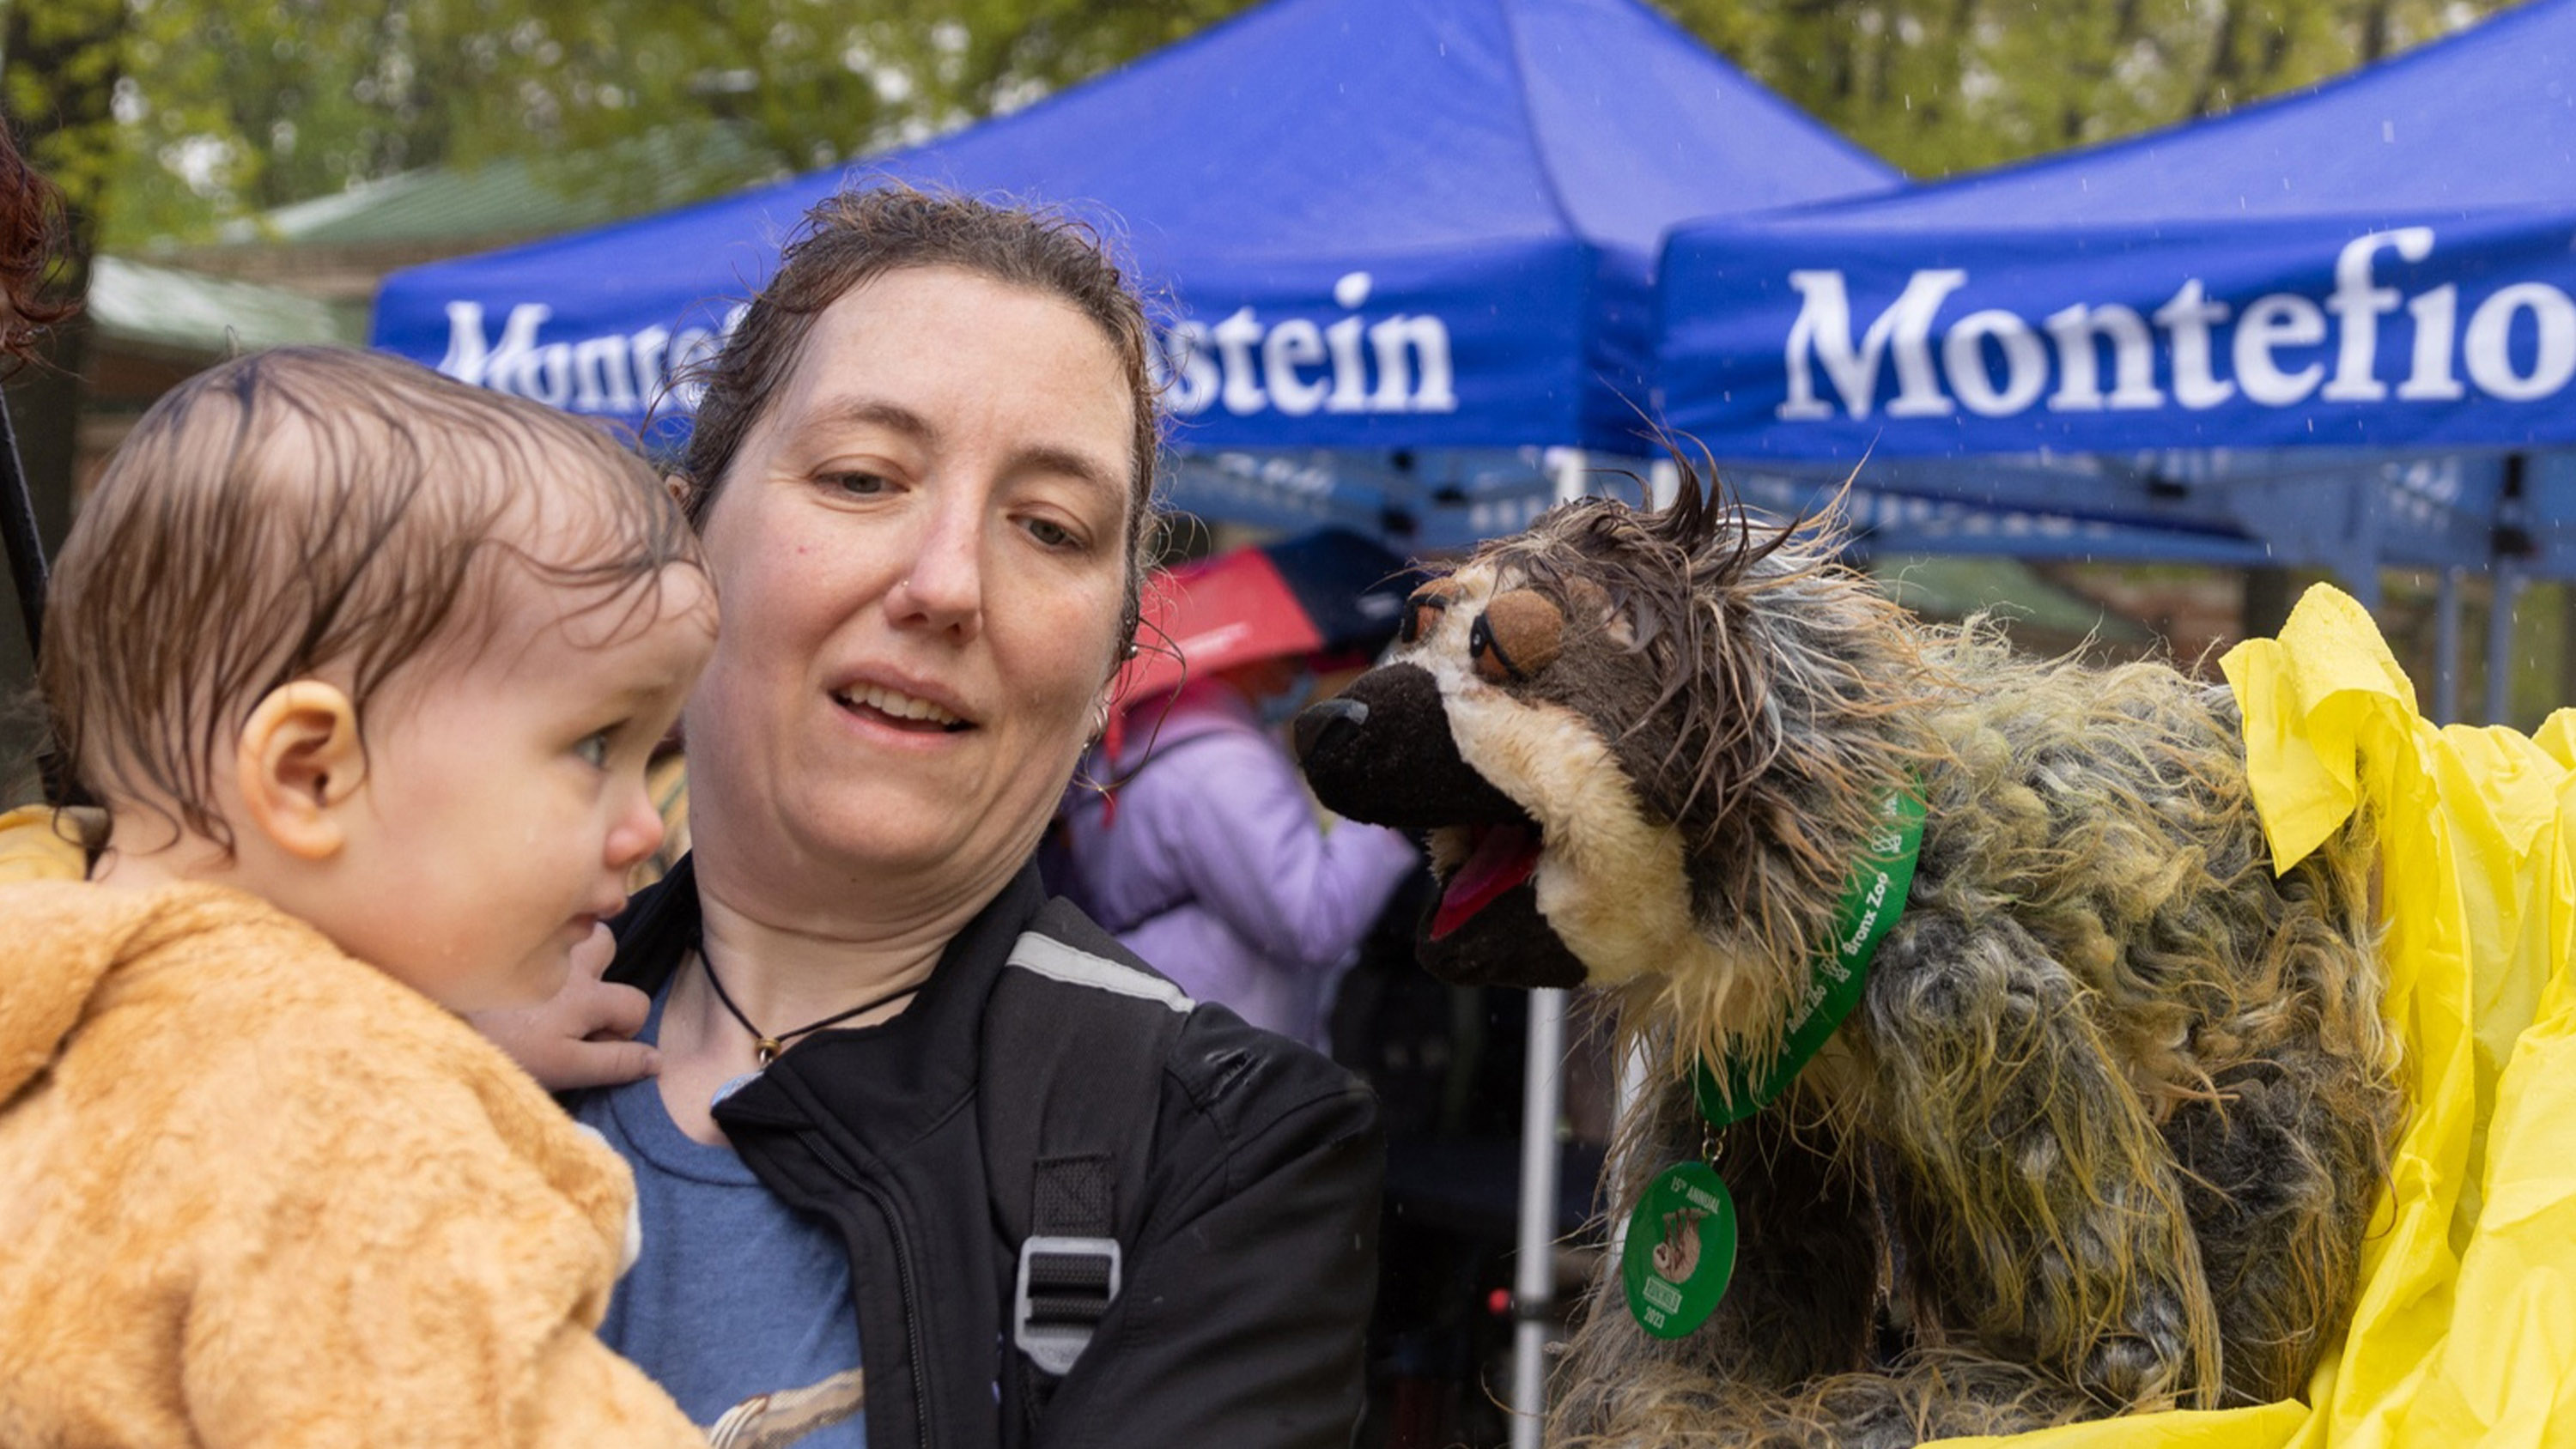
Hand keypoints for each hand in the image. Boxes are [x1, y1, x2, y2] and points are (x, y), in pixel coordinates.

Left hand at [469, 924, 659, 1090]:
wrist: (436, 1025)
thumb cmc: (502, 1050)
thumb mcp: (564, 1068)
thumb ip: (614, 1063)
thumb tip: (658, 1061)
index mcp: (587, 997)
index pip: (635, 1006)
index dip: (622, 1030)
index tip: (592, 1045)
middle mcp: (570, 962)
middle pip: (609, 946)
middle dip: (601, 969)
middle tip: (569, 1000)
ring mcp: (539, 943)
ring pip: (571, 923)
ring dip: (568, 943)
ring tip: (546, 971)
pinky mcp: (504, 936)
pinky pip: (534, 919)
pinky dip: (534, 932)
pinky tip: (513, 955)